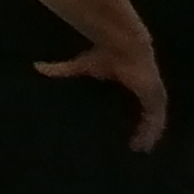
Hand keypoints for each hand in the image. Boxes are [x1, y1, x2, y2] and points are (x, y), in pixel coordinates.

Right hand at [36, 39, 169, 150]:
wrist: (122, 44)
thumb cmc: (104, 52)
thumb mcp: (80, 65)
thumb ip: (62, 69)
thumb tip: (37, 67)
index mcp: (132, 85)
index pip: (135, 106)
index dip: (133, 119)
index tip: (127, 133)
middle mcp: (144, 91)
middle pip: (146, 116)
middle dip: (144, 131)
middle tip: (135, 146)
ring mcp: (152, 94)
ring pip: (153, 121)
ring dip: (149, 135)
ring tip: (140, 149)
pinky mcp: (156, 97)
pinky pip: (156, 119)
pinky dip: (152, 132)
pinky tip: (145, 144)